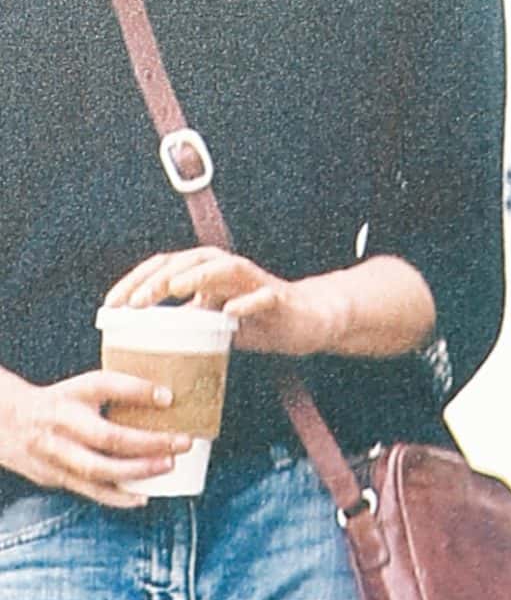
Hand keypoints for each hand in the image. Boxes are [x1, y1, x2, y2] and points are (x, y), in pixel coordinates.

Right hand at [0, 369, 188, 507]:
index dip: (137, 390)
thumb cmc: (59, 406)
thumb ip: (119, 394)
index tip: (168, 396)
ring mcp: (54, 451)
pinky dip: (117, 497)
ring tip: (167, 465)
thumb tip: (172, 401)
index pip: (104, 385)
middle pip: (106, 436)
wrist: (5, 422)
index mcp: (70, 395)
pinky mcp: (51, 474)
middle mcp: (60, 422)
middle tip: (182, 442)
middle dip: (148, 442)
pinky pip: (88, 489)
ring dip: (136, 471)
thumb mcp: (83, 390)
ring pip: (97, 468)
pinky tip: (141, 497)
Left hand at [104, 249, 343, 356]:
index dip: (134, 281)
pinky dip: (246, 302)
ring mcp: (253, 281)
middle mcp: (226, 269)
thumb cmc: (258, 320)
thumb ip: (186, 323)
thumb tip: (147, 338)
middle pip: (186, 261)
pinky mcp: (278, 297)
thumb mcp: (214, 323)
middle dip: (158, 279)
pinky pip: (262, 296)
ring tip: (173, 291)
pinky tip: (230, 313)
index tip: (112, 305)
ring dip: (196, 276)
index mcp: (205, 272)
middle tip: (136, 302)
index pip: (162, 267)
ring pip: (222, 268)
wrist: (308, 320)